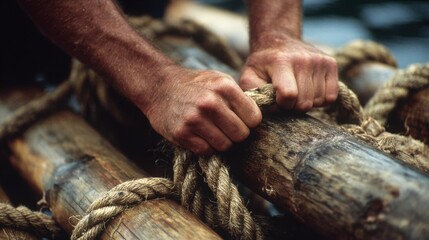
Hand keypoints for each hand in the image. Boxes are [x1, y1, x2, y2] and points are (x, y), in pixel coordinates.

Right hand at [140, 67, 261, 154]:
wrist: (160, 86)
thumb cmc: (195, 85)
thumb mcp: (219, 80)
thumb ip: (238, 97)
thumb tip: (257, 120)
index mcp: (224, 87)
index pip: (254, 118)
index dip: (249, 121)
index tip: (240, 119)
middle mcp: (210, 102)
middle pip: (241, 134)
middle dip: (236, 134)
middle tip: (226, 127)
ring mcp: (194, 119)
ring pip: (225, 145)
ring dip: (221, 142)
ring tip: (212, 130)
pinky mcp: (182, 133)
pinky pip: (206, 151)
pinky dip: (205, 146)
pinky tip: (200, 135)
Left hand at [240, 35, 337, 110]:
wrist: (277, 39)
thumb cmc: (262, 64)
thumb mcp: (249, 75)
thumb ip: (252, 93)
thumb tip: (265, 108)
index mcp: (281, 62)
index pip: (289, 95)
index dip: (282, 105)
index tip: (276, 99)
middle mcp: (303, 59)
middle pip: (305, 102)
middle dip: (294, 106)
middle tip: (286, 97)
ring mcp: (319, 60)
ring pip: (319, 101)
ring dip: (307, 102)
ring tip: (297, 92)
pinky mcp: (331, 63)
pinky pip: (331, 97)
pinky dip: (320, 99)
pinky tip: (309, 90)